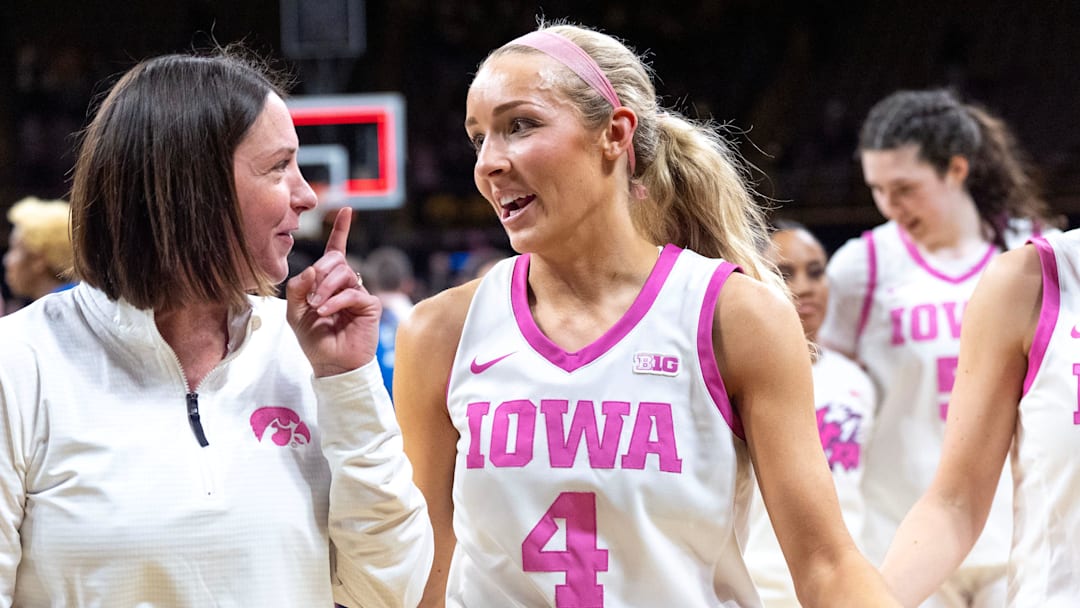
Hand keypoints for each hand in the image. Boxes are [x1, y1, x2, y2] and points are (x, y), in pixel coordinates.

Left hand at [286, 208, 380, 376]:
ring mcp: (359, 294)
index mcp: (328, 282)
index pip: (336, 251)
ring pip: (344, 273)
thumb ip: (298, 288)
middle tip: (311, 297)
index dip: (340, 230)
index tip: (346, 210)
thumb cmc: (315, 340)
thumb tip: (311, 269)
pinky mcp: (369, 305)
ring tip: (317, 307)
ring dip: (325, 289)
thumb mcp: (295, 313)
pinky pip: (352, 292)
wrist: (332, 365)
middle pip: (336, 261)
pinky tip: (326, 312)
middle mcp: (346, 284)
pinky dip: (335, 301)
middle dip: (320, 274)